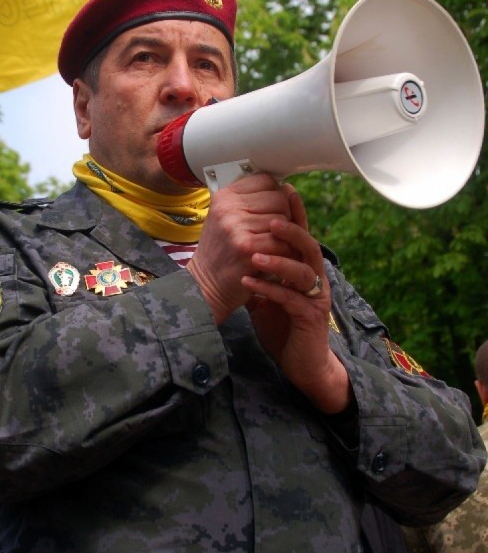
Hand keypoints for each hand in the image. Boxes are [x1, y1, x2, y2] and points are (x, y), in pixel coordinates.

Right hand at [187, 172, 297, 323]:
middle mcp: (228, 208)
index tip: (269, 212)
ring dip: (285, 237)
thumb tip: (288, 189)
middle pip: (279, 199)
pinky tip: (273, 259)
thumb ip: (252, 203)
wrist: (205, 285)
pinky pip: (282, 242)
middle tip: (271, 234)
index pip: (267, 180)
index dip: (275, 196)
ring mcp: (236, 227)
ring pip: (284, 221)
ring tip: (271, 247)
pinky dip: (284, 253)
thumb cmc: (221, 253)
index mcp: (224, 196)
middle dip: (283, 217)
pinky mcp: (247, 247)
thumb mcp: (227, 219)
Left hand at [188, 176, 350, 412]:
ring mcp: (314, 298)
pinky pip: (291, 300)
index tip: (283, 190)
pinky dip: (269, 291)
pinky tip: (249, 285)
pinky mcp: (309, 318)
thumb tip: (238, 248)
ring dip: (278, 261)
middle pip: (309, 246)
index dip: (295, 212)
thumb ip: (259, 272)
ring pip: (303, 271)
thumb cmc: (284, 326)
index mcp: (304, 270)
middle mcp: (314, 280)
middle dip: (291, 230)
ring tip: (255, 254)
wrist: (301, 362)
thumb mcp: (267, 294)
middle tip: (269, 219)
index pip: (301, 235)